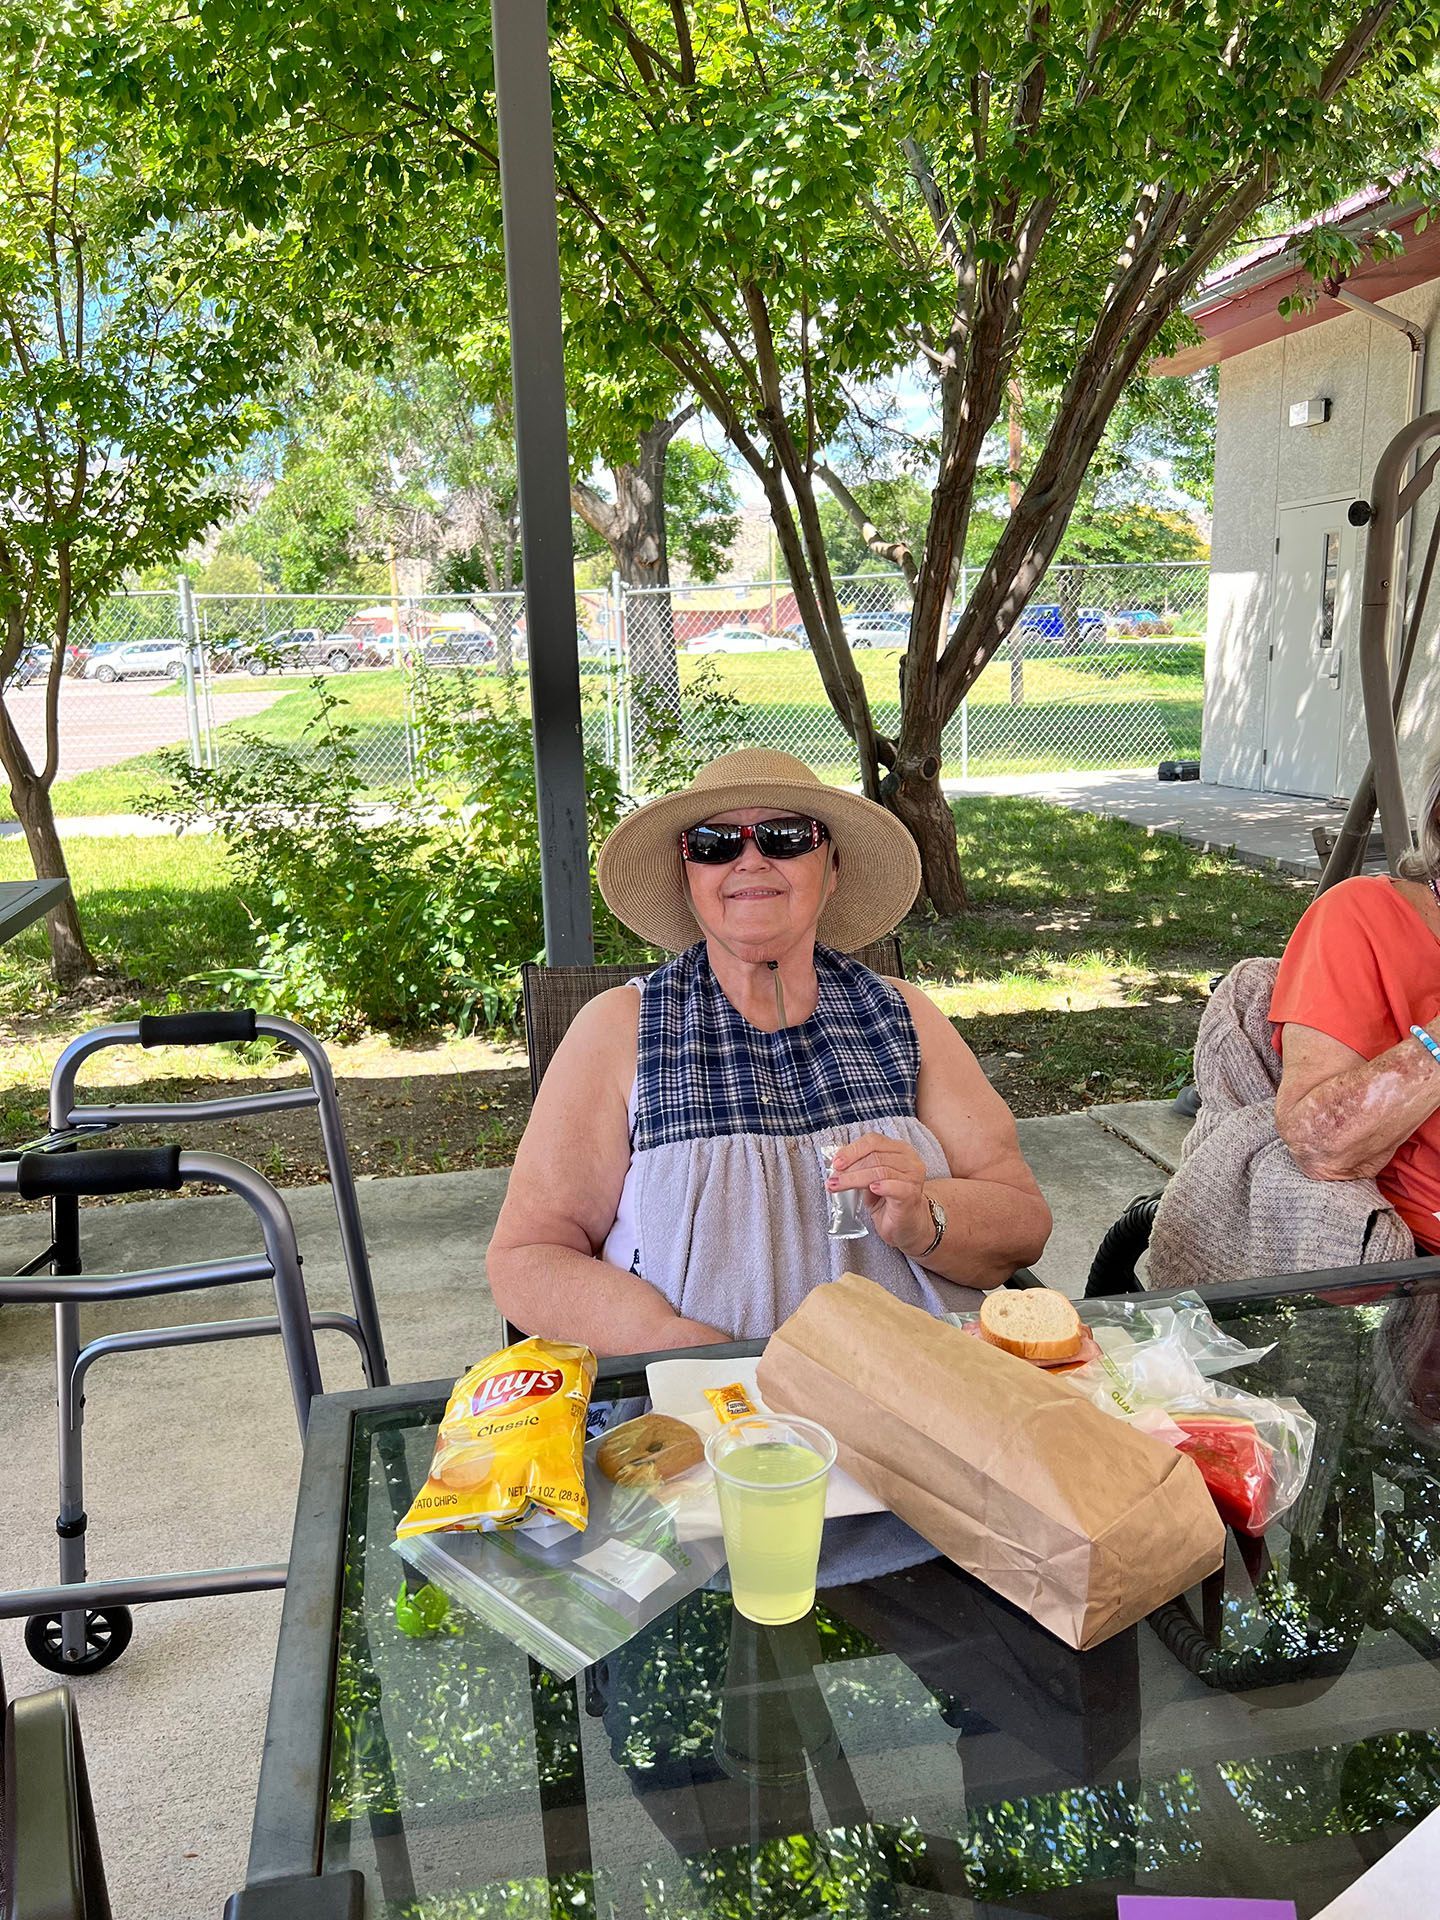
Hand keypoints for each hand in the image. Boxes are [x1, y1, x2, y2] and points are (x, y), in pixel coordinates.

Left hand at [826, 1131, 932, 1255]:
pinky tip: (871, 1189)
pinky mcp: (912, 1195)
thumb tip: (837, 1163)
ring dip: (854, 1179)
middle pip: (875, 1156)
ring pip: (880, 1171)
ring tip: (837, 1186)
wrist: (908, 1224)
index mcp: (899, 1150)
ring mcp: (913, 1177)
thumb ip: (860, 1167)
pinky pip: (895, 1187)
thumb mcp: (871, 1179)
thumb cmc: (888, 1200)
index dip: (852, 1150)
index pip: (873, 1141)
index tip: (836, 1162)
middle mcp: (909, 1160)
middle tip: (833, 1177)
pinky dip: (881, 1186)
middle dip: (850, 1167)